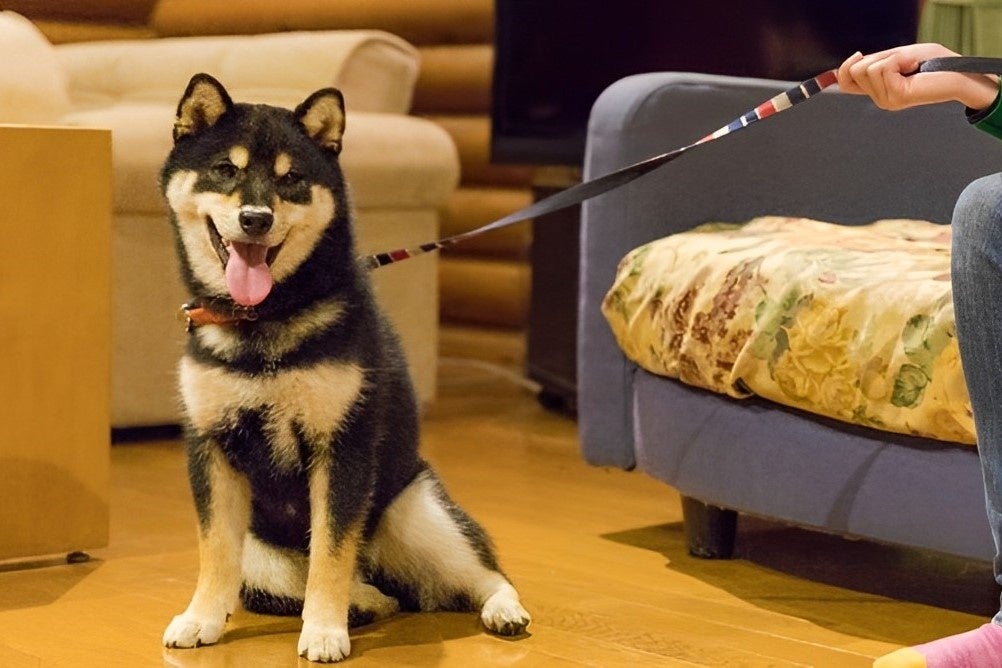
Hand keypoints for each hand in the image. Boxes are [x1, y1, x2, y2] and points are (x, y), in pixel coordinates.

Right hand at [837, 43, 997, 110]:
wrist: (960, 73)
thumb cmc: (935, 64)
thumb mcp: (897, 57)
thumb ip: (873, 63)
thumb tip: (849, 63)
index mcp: (878, 91)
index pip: (844, 83)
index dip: (843, 68)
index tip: (859, 55)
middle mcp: (880, 99)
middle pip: (854, 71)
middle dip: (877, 57)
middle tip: (901, 63)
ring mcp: (887, 101)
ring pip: (868, 69)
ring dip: (891, 58)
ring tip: (910, 66)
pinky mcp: (896, 96)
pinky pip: (884, 68)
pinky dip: (899, 60)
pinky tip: (914, 68)